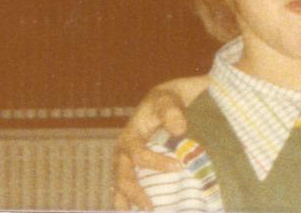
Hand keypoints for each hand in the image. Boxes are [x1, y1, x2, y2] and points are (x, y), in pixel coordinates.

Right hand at [111, 75, 209, 209]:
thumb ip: (172, 112)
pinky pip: (127, 187)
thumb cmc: (168, 100)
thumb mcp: (169, 99)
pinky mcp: (134, 168)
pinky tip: (136, 211)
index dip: (157, 163)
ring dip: (127, 201)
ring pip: (121, 185)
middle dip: (134, 192)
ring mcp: (127, 162)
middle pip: (123, 175)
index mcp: (130, 135)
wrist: (168, 100)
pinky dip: (130, 200)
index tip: (178, 167)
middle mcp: (124, 151)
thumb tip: (179, 130)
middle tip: (149, 206)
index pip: (139, 154)